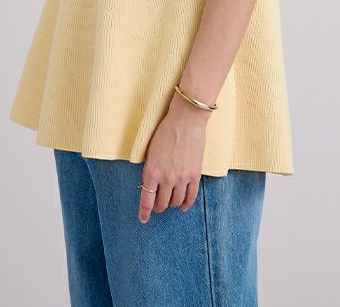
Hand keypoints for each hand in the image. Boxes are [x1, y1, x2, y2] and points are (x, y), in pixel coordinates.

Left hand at [138, 93, 209, 223]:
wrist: (186, 120)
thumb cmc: (166, 131)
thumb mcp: (150, 151)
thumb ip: (150, 169)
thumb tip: (150, 184)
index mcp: (152, 172)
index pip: (146, 200)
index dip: (144, 213)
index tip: (144, 219)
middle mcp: (166, 178)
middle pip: (162, 204)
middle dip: (158, 208)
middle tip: (158, 206)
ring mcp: (182, 178)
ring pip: (176, 202)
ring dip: (172, 204)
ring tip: (170, 201)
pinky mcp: (195, 175)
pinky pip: (191, 196)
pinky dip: (187, 204)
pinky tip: (183, 206)